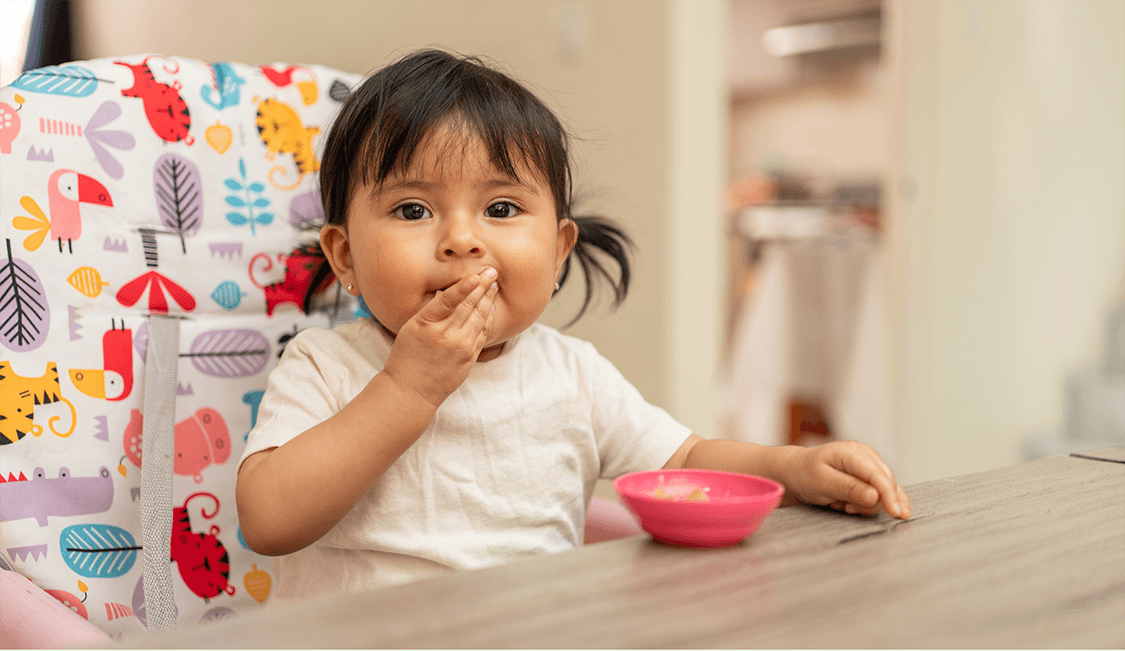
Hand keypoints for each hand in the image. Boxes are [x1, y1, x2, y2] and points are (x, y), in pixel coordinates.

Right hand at [382, 267, 498, 408]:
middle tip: (492, 271)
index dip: (464, 285)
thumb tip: (447, 291)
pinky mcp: (469, 357)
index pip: (448, 300)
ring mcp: (460, 347)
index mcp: (426, 325)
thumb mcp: (411, 329)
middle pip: (469, 305)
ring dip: (488, 299)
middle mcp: (445, 335)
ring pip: (479, 317)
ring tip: (494, 285)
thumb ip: (430, 311)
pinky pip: (482, 333)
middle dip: (482, 286)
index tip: (477, 274)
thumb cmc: (407, 357)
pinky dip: (488, 318)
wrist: (411, 391)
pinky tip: (491, 307)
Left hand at [781, 441, 910, 518]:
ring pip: (886, 490)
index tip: (894, 513)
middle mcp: (865, 454)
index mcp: (852, 451)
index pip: (878, 474)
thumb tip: (875, 496)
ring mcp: (870, 463)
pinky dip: (872, 504)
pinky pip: (883, 492)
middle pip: (886, 484)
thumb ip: (848, 488)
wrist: (797, 471)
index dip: (889, 494)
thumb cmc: (805, 474)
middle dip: (870, 503)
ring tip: (843, 504)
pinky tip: (856, 507)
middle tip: (845, 507)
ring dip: (866, 504)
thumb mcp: (822, 482)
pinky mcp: (871, 474)